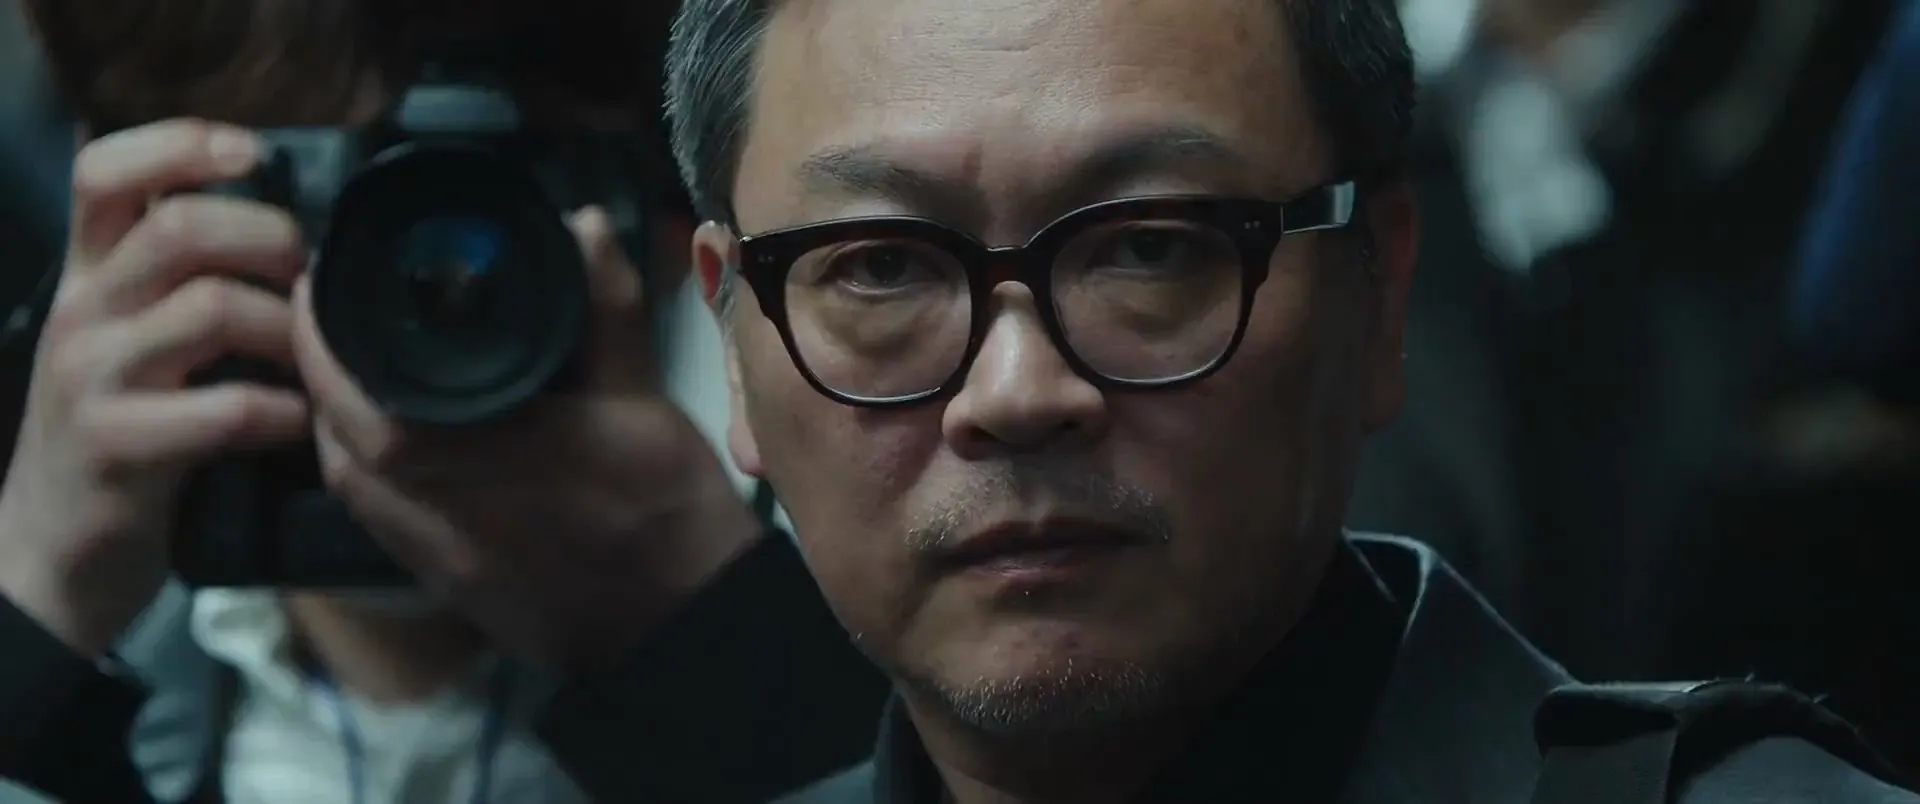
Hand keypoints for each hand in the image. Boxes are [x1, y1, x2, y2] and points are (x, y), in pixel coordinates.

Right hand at [0, 120, 306, 653]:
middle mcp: (83, 312)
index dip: (181, 144)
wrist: (52, 550)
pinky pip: (224, 409)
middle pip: (180, 227)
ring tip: (314, 359)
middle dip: (269, 237)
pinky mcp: (118, 447)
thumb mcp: (132, 337)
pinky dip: (282, 411)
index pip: (105, 171)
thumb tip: (284, 221)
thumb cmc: (121, 430)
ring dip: (288, 329)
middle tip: (310, 274)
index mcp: (87, 274)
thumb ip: (181, 279)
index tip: (252, 152)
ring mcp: (94, 379)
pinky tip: (297, 422)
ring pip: (210, 309)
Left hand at [295, 207, 761, 670]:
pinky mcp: (448, 584)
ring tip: (349, 369)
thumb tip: (586, 225)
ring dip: (333, 426)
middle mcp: (448, 511)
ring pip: (349, 486)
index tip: (319, 285)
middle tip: (326, 316)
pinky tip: (386, 440)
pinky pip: (376, 519)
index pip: (367, 400)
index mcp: (495, 455)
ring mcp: (442, 558)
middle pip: (338, 443)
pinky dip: (362, 472)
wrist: (687, 624)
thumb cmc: (673, 511)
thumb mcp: (648, 398)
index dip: (324, 341)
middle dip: (318, 374)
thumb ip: (607, 307)